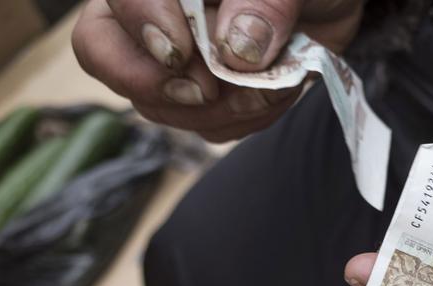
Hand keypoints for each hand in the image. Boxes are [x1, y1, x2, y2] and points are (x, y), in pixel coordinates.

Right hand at [72, 0, 362, 141]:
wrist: (327, 6)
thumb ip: (266, 2)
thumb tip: (238, 49)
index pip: (119, 1)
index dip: (141, 27)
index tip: (181, 53)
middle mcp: (152, 15)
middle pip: (106, 56)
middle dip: (162, 86)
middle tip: (212, 91)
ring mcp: (171, 60)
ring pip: (158, 104)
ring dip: (219, 110)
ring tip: (274, 86)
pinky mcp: (203, 95)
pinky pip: (206, 126)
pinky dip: (244, 120)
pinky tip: (275, 94)